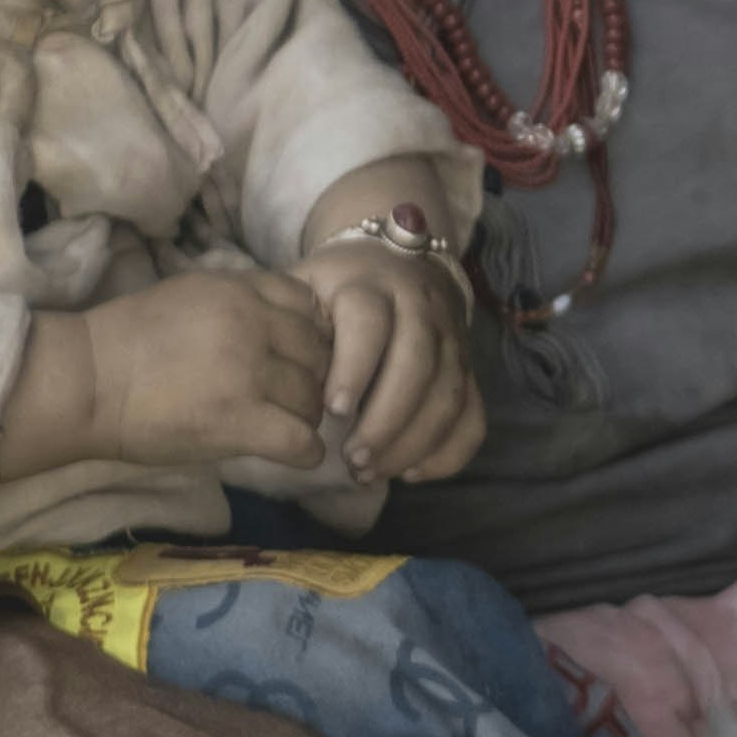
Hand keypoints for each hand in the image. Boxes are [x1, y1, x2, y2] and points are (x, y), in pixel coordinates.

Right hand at [73, 267, 342, 470]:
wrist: (84, 381)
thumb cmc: (124, 342)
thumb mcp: (189, 296)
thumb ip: (238, 303)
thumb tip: (282, 321)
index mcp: (239, 290)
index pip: (309, 307)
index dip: (309, 335)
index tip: (293, 357)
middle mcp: (253, 324)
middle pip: (319, 354)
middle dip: (313, 378)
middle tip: (291, 399)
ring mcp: (250, 373)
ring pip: (314, 398)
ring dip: (306, 416)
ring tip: (284, 425)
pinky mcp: (241, 421)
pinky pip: (302, 442)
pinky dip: (306, 453)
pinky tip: (293, 453)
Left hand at [297, 243, 486, 481]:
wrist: (398, 262)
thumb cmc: (337, 288)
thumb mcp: (307, 285)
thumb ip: (288, 321)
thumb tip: (262, 377)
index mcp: (373, 286)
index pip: (371, 324)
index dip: (355, 368)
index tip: (332, 412)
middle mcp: (421, 309)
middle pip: (418, 365)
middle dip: (386, 419)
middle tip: (352, 459)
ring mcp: (453, 339)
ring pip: (449, 395)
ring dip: (413, 442)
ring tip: (370, 473)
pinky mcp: (470, 369)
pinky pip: (474, 415)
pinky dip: (449, 452)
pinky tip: (411, 474)